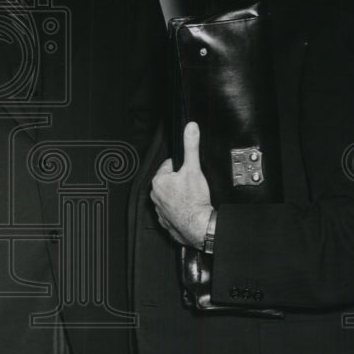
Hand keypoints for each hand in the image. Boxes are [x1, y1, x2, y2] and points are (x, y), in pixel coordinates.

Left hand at [150, 122, 213, 249]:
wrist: (198, 226)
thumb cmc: (195, 199)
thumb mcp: (194, 168)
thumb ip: (191, 146)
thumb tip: (190, 127)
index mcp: (158, 181)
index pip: (168, 166)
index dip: (181, 168)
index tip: (188, 174)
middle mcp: (155, 195)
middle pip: (169, 181)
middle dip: (179, 182)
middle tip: (191, 187)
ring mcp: (158, 209)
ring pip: (169, 196)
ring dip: (178, 195)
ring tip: (190, 198)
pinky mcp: (164, 221)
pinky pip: (171, 210)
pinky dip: (178, 209)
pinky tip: (187, 209)